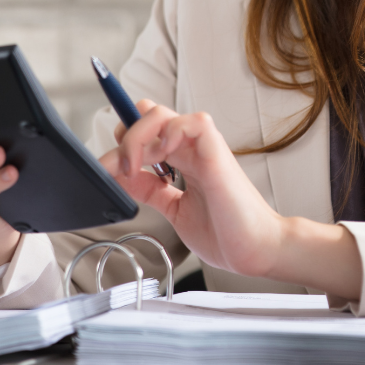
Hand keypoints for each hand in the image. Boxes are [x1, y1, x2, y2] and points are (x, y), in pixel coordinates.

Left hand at [100, 100, 361, 298]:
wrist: (256, 250)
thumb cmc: (226, 233)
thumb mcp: (174, 210)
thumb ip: (151, 190)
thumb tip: (121, 177)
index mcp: (182, 160)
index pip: (147, 130)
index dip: (124, 139)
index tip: (108, 167)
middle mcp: (191, 148)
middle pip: (147, 115)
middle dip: (124, 136)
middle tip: (118, 168)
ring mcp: (204, 148)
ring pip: (162, 113)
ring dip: (138, 136)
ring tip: (134, 165)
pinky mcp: (217, 152)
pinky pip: (194, 122)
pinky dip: (172, 131)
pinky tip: (164, 154)